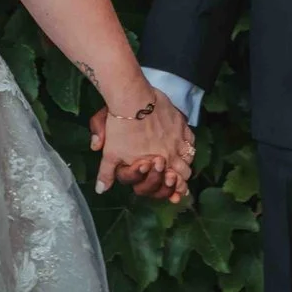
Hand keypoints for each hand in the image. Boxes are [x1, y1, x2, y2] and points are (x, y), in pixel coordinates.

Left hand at [89, 87, 193, 201]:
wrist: (133, 100)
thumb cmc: (121, 128)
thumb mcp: (110, 153)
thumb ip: (107, 174)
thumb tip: (100, 190)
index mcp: (157, 166)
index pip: (172, 184)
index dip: (174, 190)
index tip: (175, 190)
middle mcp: (171, 154)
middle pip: (185, 173)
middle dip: (181, 178)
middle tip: (176, 177)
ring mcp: (178, 138)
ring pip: (190, 157)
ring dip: (186, 162)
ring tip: (181, 163)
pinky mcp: (181, 123)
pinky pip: (191, 139)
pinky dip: (189, 144)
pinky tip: (184, 144)